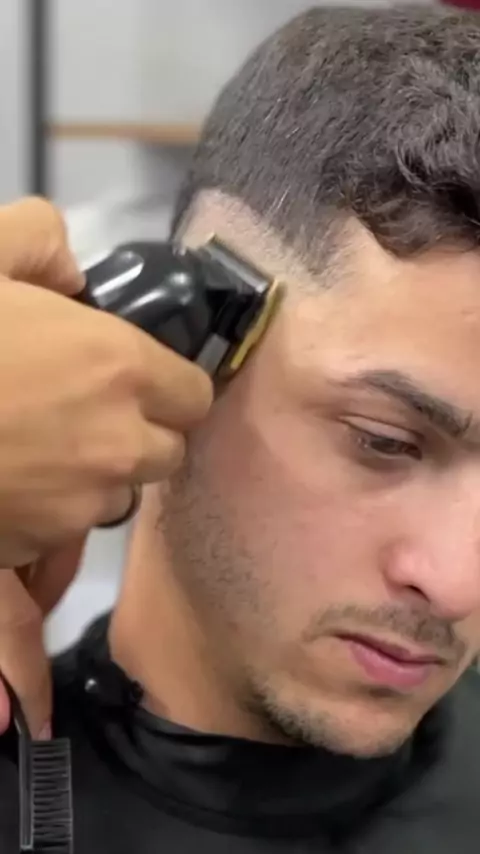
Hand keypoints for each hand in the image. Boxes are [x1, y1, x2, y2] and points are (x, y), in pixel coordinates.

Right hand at [0, 196, 212, 734]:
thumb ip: (41, 242)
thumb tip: (71, 272)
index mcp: (121, 367)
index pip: (196, 395)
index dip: (172, 387)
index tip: (140, 382)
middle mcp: (120, 443)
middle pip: (168, 452)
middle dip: (142, 435)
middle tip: (89, 415)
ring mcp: (83, 502)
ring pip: (121, 495)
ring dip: (99, 478)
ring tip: (47, 452)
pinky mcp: (42, 543)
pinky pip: (68, 530)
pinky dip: (51, 511)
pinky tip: (14, 481)